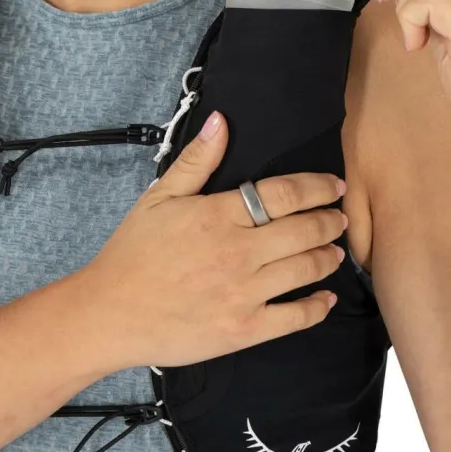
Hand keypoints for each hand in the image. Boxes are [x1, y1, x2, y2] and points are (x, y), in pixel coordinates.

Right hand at [77, 111, 346, 369]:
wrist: (110, 313)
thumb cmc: (131, 255)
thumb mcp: (158, 198)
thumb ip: (196, 161)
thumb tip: (222, 122)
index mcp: (219, 215)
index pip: (284, 193)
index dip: (316, 187)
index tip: (334, 185)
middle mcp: (238, 252)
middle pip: (304, 230)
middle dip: (330, 221)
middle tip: (340, 218)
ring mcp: (244, 292)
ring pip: (306, 269)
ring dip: (329, 257)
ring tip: (336, 251)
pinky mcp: (244, 329)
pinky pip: (295, 317)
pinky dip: (318, 307)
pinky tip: (327, 299)